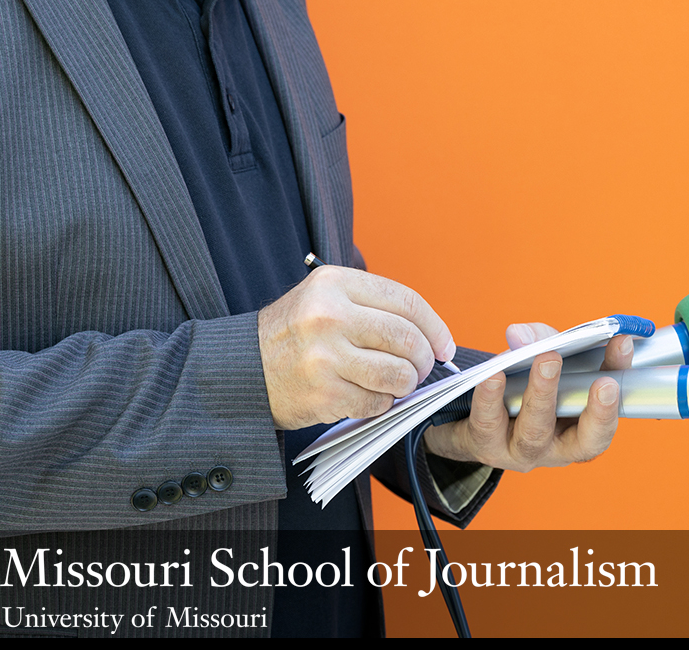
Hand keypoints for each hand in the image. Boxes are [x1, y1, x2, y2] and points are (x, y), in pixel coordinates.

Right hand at [258, 266, 456, 429]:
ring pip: (398, 374)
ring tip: (395, 384)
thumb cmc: (294, 334)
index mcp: (334, 284)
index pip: (405, 301)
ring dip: (406, 384)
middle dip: (423, 360)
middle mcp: (329, 316)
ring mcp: (325, 356)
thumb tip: (431, 333)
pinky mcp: (324, 393)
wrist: (244, 369)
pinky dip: (380, 404)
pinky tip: (366, 396)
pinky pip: (377, 403)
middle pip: (407, 339)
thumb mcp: (324, 298)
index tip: (444, 345)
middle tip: (419, 369)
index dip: (434, 326)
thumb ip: (372, 306)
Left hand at [423, 323, 634, 471]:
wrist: (470, 424)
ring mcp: (521, 452)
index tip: (624, 353)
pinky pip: (488, 422)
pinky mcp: (486, 444)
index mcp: (581, 433)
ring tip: (545, 360)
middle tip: (602, 380)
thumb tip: (522, 335)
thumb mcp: (538, 362)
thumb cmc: (519, 390)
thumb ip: (540, 341)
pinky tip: (493, 375)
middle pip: (583, 440)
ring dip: (543, 394)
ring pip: (535, 432)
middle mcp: (557, 449)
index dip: (623, 392)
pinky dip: (490, 397)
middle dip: (595, 409)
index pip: (610, 419)